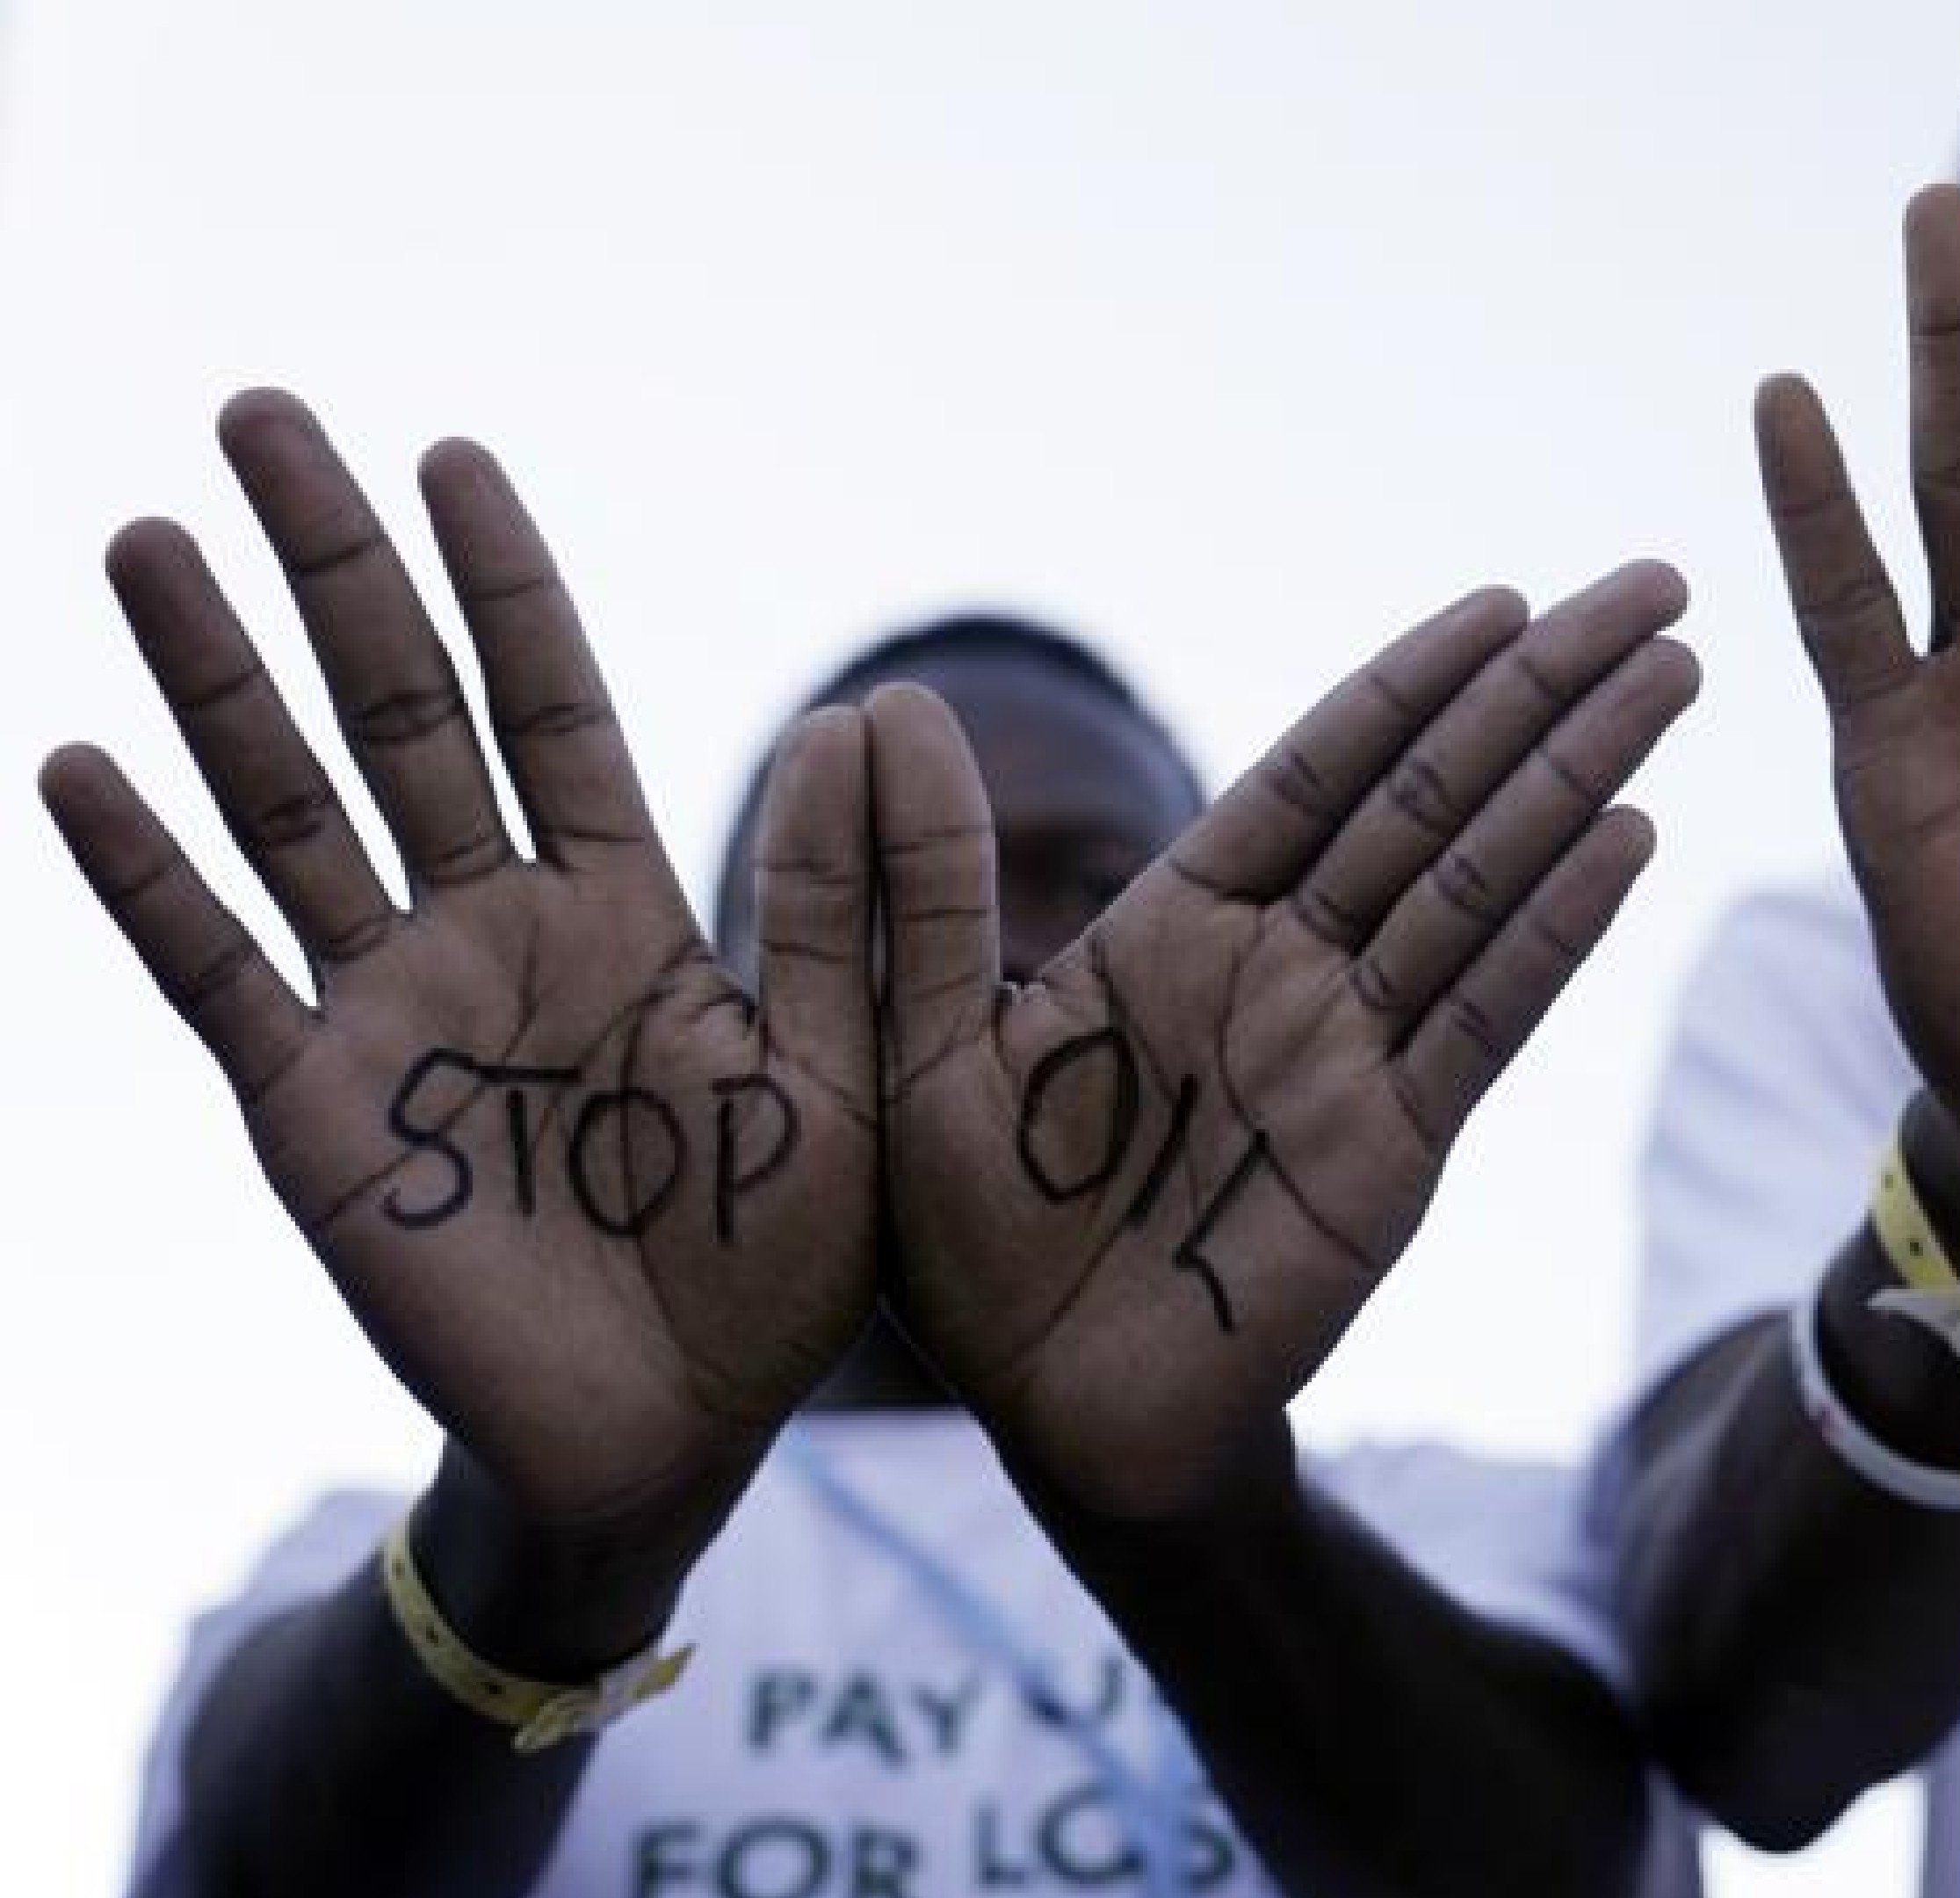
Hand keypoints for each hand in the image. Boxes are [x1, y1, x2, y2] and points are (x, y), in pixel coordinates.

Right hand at [39, 392, 879, 1549]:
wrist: (668, 1441)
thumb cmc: (776, 1272)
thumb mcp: (851, 1076)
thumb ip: (857, 910)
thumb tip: (879, 709)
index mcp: (627, 912)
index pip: (547, 705)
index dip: (502, 584)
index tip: (453, 454)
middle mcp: (493, 932)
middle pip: (398, 712)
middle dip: (332, 568)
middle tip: (264, 414)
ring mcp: (391, 1010)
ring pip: (286, 807)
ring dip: (214, 675)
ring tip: (149, 536)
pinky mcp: (315, 1108)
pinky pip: (215, 970)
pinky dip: (145, 873)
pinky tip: (73, 761)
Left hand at [872, 566, 1694, 1519]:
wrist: (1050, 1425)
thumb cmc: (967, 1246)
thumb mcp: (913, 1048)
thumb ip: (919, 887)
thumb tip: (884, 706)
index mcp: (1178, 927)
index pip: (1320, 772)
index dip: (1413, 683)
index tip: (1502, 600)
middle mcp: (1284, 971)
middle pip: (1437, 797)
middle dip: (1543, 691)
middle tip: (1652, 588)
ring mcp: (1349, 1056)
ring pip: (1487, 882)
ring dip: (1582, 773)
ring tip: (1678, 673)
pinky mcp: (1389, 1150)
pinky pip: (1485, 1018)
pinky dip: (1558, 929)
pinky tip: (1628, 835)